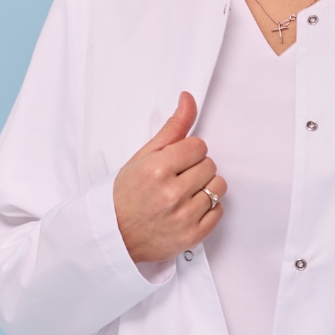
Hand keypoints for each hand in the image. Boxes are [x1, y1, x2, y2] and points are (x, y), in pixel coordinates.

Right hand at [113, 92, 227, 263]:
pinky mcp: (193, 236)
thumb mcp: (143, 157)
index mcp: (157, 169)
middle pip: (210, 165)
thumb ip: (172, 128)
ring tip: (184, 194)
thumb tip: (188, 98)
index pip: (199, 146)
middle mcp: (171, 193)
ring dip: (204, 188)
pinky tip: (188, 209)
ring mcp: (183, 217)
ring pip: (218, 186)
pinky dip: (208, 209)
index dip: (187, 153)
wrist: (115, 235)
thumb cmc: (126, 195)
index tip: (175, 162)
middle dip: (195, 169)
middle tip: (175, 179)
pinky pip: (219, 210)